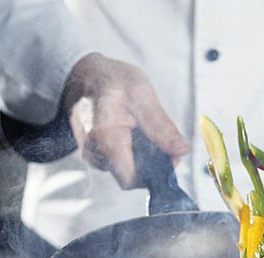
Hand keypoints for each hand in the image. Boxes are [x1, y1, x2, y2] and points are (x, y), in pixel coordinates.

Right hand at [63, 53, 189, 188]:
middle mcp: (93, 152)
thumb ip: (161, 126)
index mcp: (104, 138)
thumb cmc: (109, 79)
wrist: (82, 73)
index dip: (154, 174)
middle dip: (151, 164)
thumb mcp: (141, 93)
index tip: (171, 158)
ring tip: (145, 130)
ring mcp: (91, 155)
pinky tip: (133, 133)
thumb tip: (182, 150)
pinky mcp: (93, 154)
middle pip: (129, 176)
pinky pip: (117, 162)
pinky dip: (131, 151)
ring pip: (125, 169)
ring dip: (141, 157)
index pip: (131, 179)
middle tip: (165, 142)